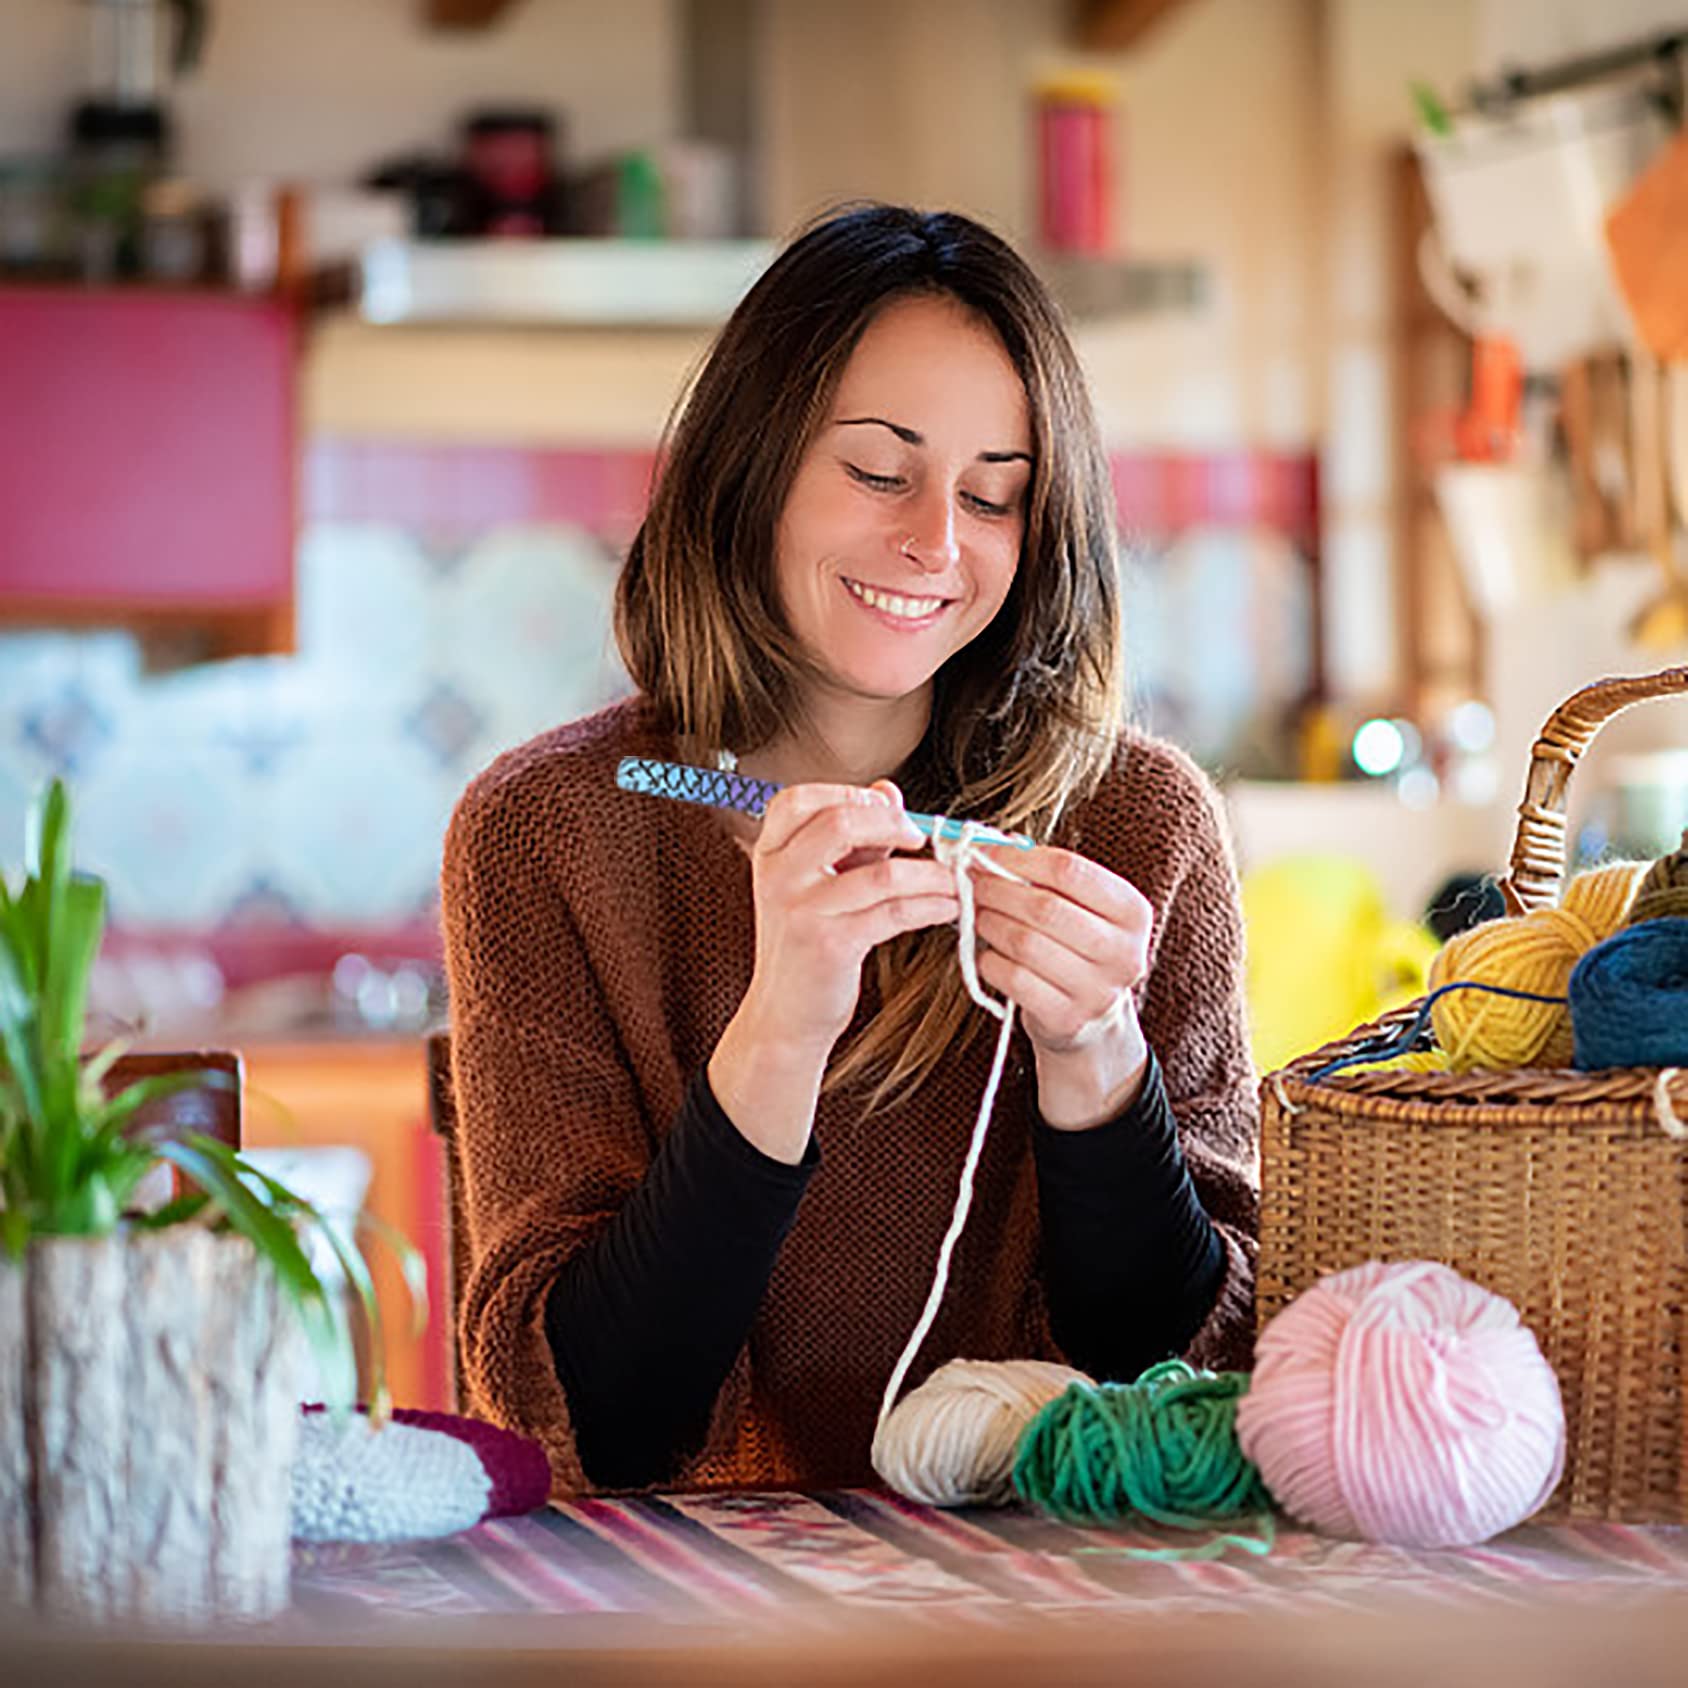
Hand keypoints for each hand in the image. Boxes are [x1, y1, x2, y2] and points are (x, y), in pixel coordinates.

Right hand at [710, 780, 960, 1161]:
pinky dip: (931, 906)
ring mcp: (801, 911)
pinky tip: (949, 908)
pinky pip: (894, 913)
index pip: (799, 799)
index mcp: (771, 852)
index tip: (886, 809)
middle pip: (840, 822)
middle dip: (895, 824)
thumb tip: (887, 790)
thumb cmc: (806, 943)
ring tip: (954, 880)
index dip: (849, 795)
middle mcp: (778, 875)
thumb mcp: (819, 883)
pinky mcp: (831, 945)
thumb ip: (852, 838)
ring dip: (930, 874)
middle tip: (924, 838)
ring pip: (881, 874)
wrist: (784, 1015)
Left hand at [969, 844, 1152, 1128]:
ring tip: (978, 915)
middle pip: (1045, 907)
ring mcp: (1098, 990)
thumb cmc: (1075, 945)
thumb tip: (990, 844)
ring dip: (990, 923)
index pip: (1069, 870)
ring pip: (1025, 943)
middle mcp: (1124, 952)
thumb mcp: (1078, 906)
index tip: (984, 853)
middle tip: (970, 883)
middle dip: (997, 890)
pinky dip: (991, 961)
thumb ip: (1043, 874)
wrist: (1090, 1018)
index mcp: (1132, 912)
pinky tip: (989, 953)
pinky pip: (1014, 980)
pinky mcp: (1068, 1018)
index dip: (1018, 859)